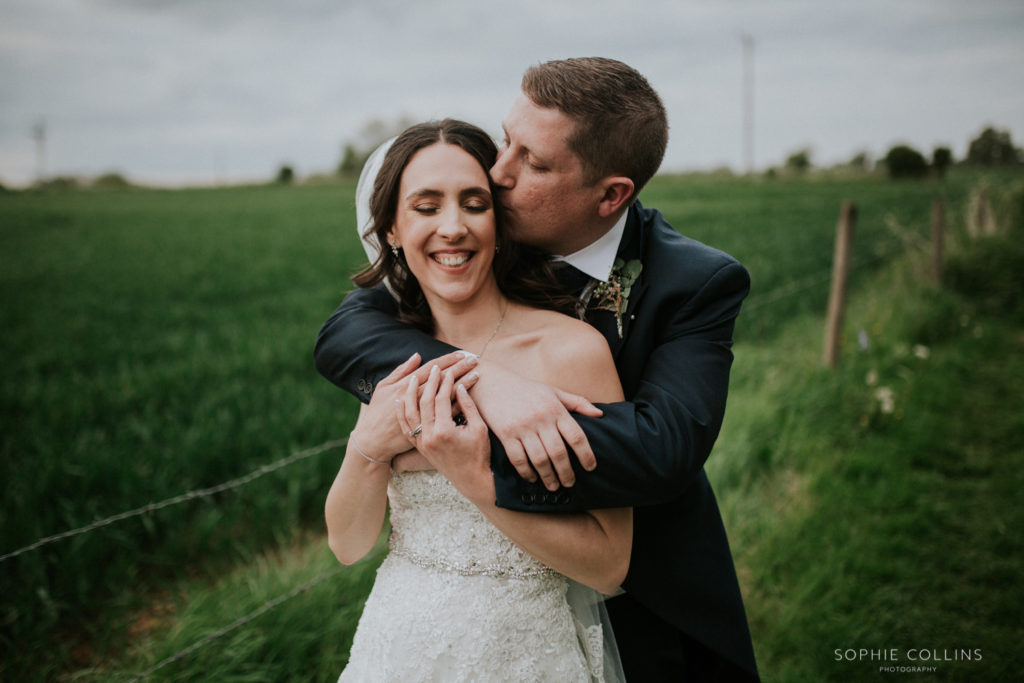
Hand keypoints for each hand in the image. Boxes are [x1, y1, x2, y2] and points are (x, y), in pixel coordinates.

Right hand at [353, 352, 479, 461]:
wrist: (374, 442)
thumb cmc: (377, 413)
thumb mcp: (384, 388)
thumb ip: (401, 371)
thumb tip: (418, 356)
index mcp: (405, 386)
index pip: (430, 368)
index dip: (447, 360)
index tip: (462, 353)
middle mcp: (415, 400)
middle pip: (442, 380)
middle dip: (459, 368)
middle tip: (475, 359)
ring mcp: (423, 414)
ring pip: (447, 396)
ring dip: (463, 384)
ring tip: (477, 374)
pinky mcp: (428, 429)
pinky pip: (446, 415)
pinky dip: (458, 405)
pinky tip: (470, 397)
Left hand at [395, 365, 491, 500]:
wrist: (471, 479)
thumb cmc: (479, 454)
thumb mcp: (478, 428)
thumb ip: (468, 406)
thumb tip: (460, 386)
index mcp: (444, 431)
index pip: (441, 399)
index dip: (446, 383)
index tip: (449, 371)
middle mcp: (429, 436)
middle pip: (425, 402)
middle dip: (429, 383)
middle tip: (433, 368)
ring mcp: (422, 443)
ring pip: (410, 413)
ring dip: (410, 394)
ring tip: (412, 378)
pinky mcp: (419, 447)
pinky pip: (406, 427)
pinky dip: (402, 413)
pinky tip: (401, 401)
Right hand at [470, 361, 602, 490]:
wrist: (492, 383)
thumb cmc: (527, 390)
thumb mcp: (553, 392)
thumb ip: (578, 403)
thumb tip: (600, 414)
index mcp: (556, 409)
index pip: (577, 436)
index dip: (586, 455)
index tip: (591, 468)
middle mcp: (541, 418)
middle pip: (559, 452)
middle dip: (566, 472)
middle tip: (570, 483)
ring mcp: (522, 427)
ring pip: (540, 459)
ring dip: (548, 476)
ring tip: (553, 486)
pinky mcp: (506, 434)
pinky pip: (518, 459)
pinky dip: (526, 472)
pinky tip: (532, 478)